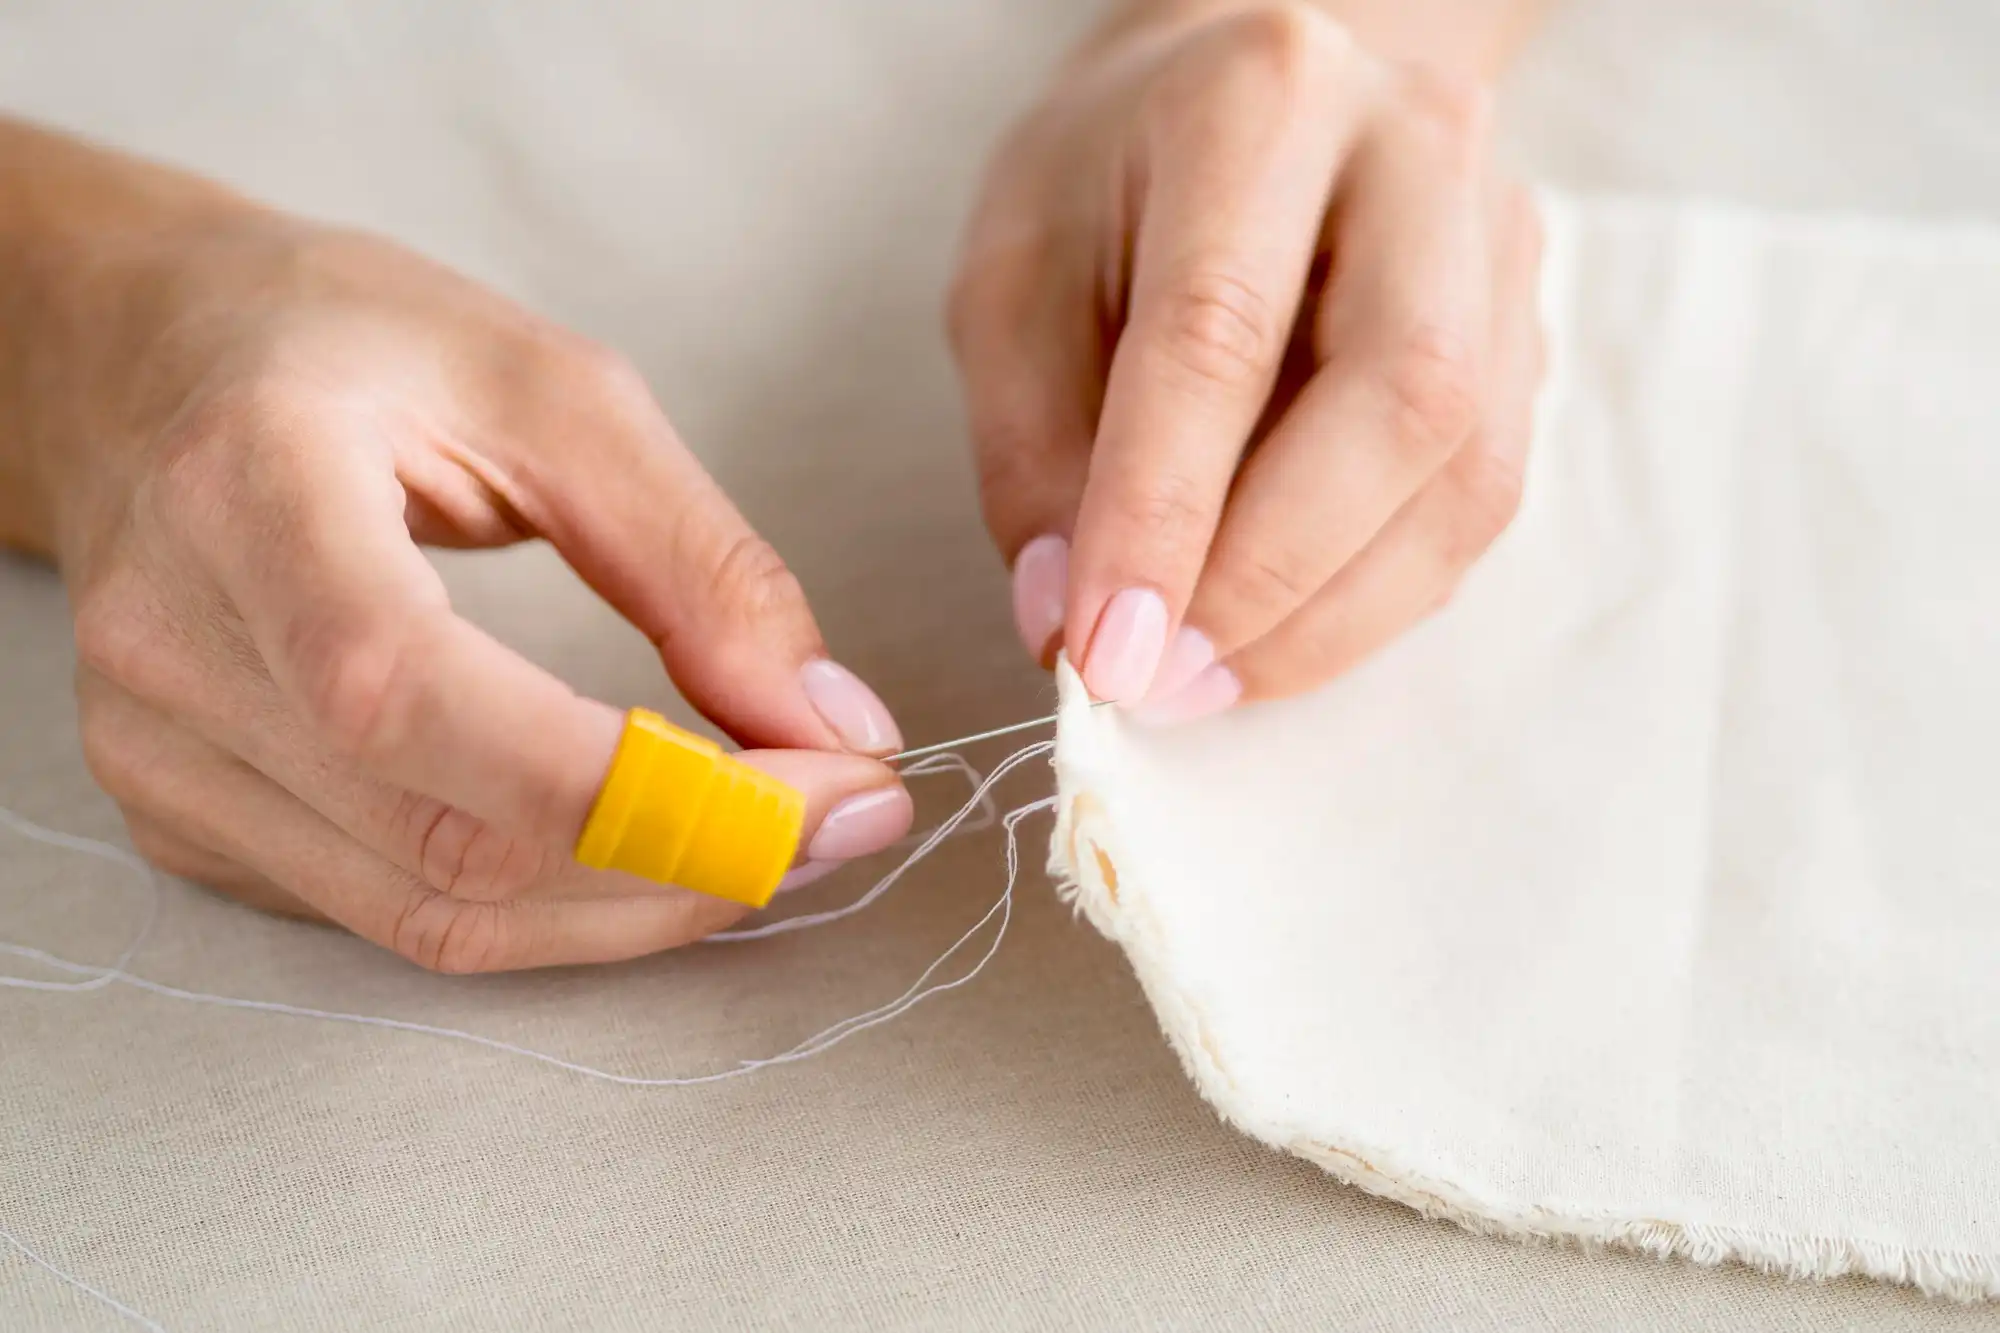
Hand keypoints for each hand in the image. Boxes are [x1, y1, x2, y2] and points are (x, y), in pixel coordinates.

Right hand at [20, 201, 911, 970]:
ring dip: (635, 908)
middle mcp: (175, 648)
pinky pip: (393, 915)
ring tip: (759, 837)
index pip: (418, 701)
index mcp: (250, 491)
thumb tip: (835, 728)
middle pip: (451, 844)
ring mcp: (160, 754)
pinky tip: (634, 842)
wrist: (141, 361)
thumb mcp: (553, 390)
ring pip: (434, 917)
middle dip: (685, 862)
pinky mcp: (184, 817)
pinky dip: (548, 904)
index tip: (828, 791)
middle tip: (832, 819)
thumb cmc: (343, 345)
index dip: (645, 788)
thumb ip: (701, 561)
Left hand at [949, 0, 1544, 720]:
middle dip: (1274, 577)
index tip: (1105, 652)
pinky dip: (1375, 596)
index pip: (1221, 330)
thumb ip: (1029, 446)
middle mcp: (1416, 153)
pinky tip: (1283, 627)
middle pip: (1402, 396)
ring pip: (1466, 472)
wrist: (1257, 80)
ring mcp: (1497, 244)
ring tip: (1212, 677)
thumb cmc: (1114, 179)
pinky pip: (1478, 501)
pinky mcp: (1527, 332)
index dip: (1163, 511)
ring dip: (1335, 616)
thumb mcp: (1013, 275)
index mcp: (1259, 99)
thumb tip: (1067, 626)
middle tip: (1166, 680)